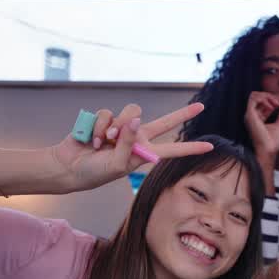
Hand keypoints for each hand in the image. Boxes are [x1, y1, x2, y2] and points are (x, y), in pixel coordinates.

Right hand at [46, 102, 214, 193]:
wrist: (69, 166)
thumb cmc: (95, 172)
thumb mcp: (117, 164)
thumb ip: (128, 142)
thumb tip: (135, 119)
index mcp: (144, 153)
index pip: (172, 149)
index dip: (190, 148)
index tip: (209, 147)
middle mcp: (137, 138)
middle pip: (164, 123)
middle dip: (182, 114)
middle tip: (201, 106)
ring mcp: (122, 128)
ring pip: (129, 113)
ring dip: (113, 128)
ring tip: (102, 143)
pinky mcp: (106, 120)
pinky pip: (107, 114)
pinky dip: (97, 127)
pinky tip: (90, 139)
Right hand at [243, 91, 278, 166]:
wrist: (268, 151)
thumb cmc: (272, 143)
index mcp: (259, 117)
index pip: (267, 102)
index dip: (277, 97)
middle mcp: (253, 115)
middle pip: (261, 96)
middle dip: (275, 95)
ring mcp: (250, 115)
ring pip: (255, 95)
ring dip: (268, 96)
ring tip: (278, 104)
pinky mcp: (249, 115)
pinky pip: (253, 99)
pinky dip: (264, 99)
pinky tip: (273, 106)